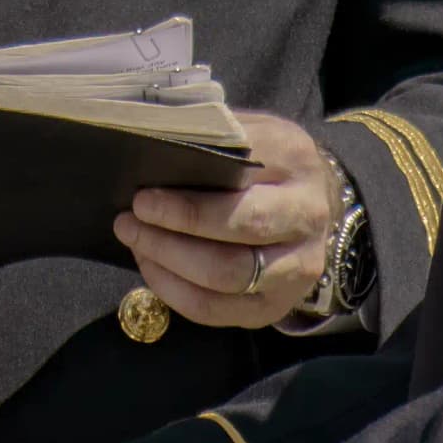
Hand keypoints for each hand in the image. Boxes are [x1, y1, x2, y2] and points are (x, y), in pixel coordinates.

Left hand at [114, 109, 342, 330]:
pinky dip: (175, 291)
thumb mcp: (245, 133)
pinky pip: (218, 309)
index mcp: (295, 158)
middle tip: (132, 216)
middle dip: (178, 223)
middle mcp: (307, 213)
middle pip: (242, 225)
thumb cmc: (261, 163)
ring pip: (229, 273)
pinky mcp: (277, 304)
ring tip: (136, 240)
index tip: (143, 194)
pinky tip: (152, 267)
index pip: (243, 173)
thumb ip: (209, 135)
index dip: (192, 188)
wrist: (310, 205)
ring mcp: (298, 265)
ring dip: (171, 260)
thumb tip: (150, 145)